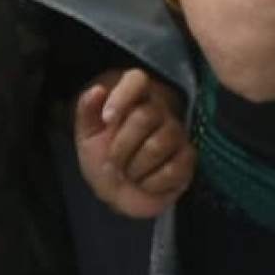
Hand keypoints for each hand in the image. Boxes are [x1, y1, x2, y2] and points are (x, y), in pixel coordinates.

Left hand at [75, 67, 194, 218]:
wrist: (118, 195)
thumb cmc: (105, 160)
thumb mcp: (87, 137)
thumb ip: (87, 111)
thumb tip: (98, 89)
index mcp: (133, 100)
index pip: (137, 79)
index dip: (122, 96)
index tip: (106, 119)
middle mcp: (159, 112)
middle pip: (145, 116)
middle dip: (121, 146)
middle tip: (112, 163)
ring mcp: (177, 135)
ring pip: (158, 144)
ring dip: (135, 167)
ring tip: (128, 174)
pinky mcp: (187, 158)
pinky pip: (173, 169)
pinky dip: (151, 182)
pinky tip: (144, 183)